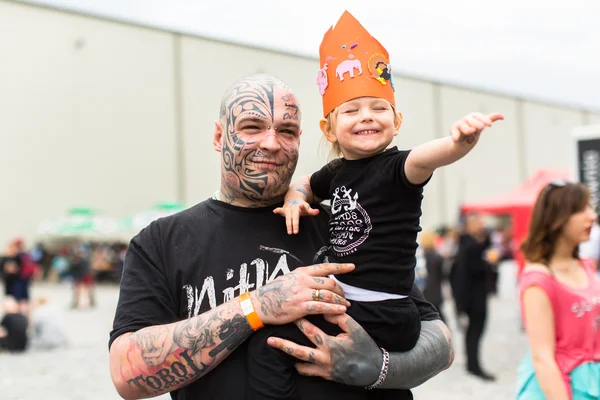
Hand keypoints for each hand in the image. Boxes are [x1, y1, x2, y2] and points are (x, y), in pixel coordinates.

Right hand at [251, 263, 353, 325]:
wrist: (259, 304)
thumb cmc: (273, 292)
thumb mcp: (287, 278)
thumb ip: (302, 277)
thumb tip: (316, 277)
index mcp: (301, 272)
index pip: (325, 267)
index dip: (340, 267)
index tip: (352, 267)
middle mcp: (303, 281)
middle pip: (330, 282)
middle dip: (341, 290)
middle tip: (345, 296)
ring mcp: (302, 294)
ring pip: (328, 295)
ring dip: (340, 300)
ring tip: (346, 305)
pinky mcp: (300, 307)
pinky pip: (321, 307)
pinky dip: (333, 309)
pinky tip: (341, 311)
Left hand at [267, 313, 381, 386]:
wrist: (374, 370)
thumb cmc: (364, 346)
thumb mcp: (354, 329)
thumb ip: (339, 317)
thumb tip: (325, 309)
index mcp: (330, 345)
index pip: (310, 331)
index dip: (299, 321)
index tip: (290, 314)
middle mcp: (324, 358)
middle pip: (298, 351)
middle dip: (283, 344)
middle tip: (270, 340)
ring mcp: (323, 369)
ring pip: (301, 364)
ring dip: (289, 357)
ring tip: (278, 350)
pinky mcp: (325, 376)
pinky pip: (309, 372)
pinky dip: (301, 367)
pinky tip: (295, 363)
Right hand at [273, 199, 319, 234]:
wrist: (293, 199)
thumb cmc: (301, 206)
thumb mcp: (307, 208)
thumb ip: (312, 211)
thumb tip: (317, 211)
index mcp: (301, 208)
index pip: (302, 208)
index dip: (302, 207)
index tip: (301, 205)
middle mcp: (294, 208)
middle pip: (294, 217)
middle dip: (294, 224)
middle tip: (295, 232)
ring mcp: (289, 209)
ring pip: (288, 217)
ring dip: (288, 224)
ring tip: (289, 231)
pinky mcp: (284, 209)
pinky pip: (281, 210)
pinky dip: (278, 210)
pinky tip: (275, 211)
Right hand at [450, 112, 502, 144]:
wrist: (460, 142)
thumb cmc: (472, 132)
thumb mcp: (481, 125)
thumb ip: (490, 118)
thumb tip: (503, 116)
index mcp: (474, 117)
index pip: (480, 117)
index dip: (485, 120)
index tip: (490, 125)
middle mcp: (466, 119)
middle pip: (472, 121)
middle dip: (477, 123)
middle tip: (482, 127)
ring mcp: (459, 124)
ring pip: (464, 127)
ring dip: (468, 129)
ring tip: (472, 131)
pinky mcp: (453, 130)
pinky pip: (454, 133)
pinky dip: (455, 136)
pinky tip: (456, 139)